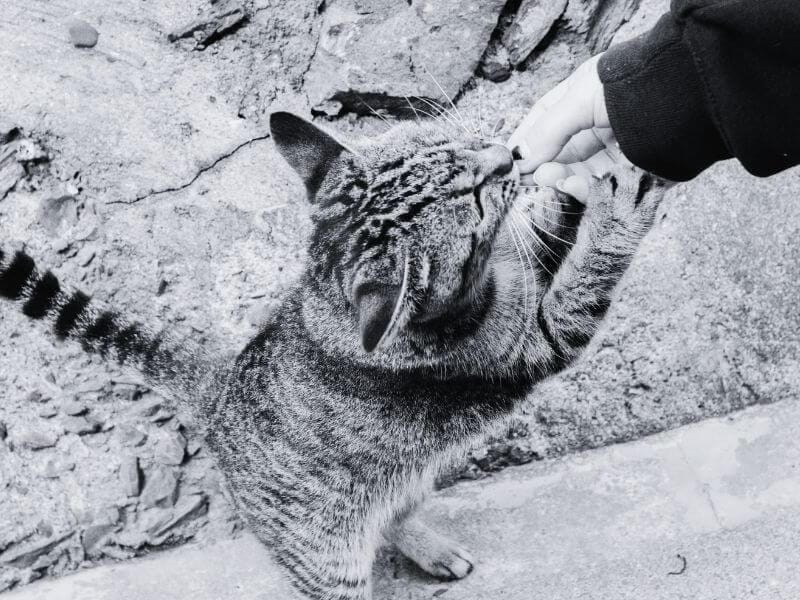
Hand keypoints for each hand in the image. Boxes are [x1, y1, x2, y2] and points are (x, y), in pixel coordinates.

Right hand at [507, 54, 625, 202]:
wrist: (690, 99)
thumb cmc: (633, 87)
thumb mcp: (579, 100)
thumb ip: (547, 130)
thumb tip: (517, 157)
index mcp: (584, 99)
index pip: (544, 122)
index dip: (525, 141)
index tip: (508, 161)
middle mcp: (598, 125)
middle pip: (559, 153)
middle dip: (541, 166)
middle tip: (526, 178)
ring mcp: (615, 152)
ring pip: (576, 174)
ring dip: (559, 180)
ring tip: (549, 182)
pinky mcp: (632, 176)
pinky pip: (601, 190)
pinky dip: (582, 191)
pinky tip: (571, 187)